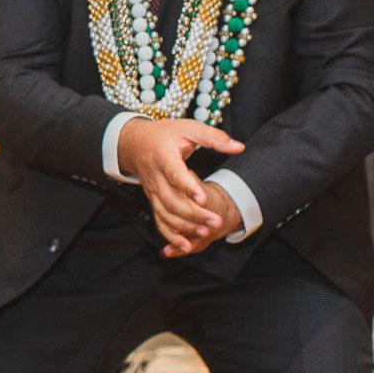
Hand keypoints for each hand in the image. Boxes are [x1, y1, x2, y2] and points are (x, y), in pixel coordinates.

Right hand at [116, 117, 243, 256]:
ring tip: (206, 233)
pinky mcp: (153, 200)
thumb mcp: (189, 127)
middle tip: (216, 221)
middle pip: (172, 200)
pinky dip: (171, 235)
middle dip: (194, 214)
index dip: (189, 187)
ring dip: (185, 226)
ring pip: (166, 213)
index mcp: (164, 157)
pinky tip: (186, 245)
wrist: (134, 143)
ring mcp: (152, 191)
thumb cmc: (165, 134)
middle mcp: (155, 177)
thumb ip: (214, 137)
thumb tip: (240, 147)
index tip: (203, 199)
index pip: (175, 174)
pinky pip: (160, 220)